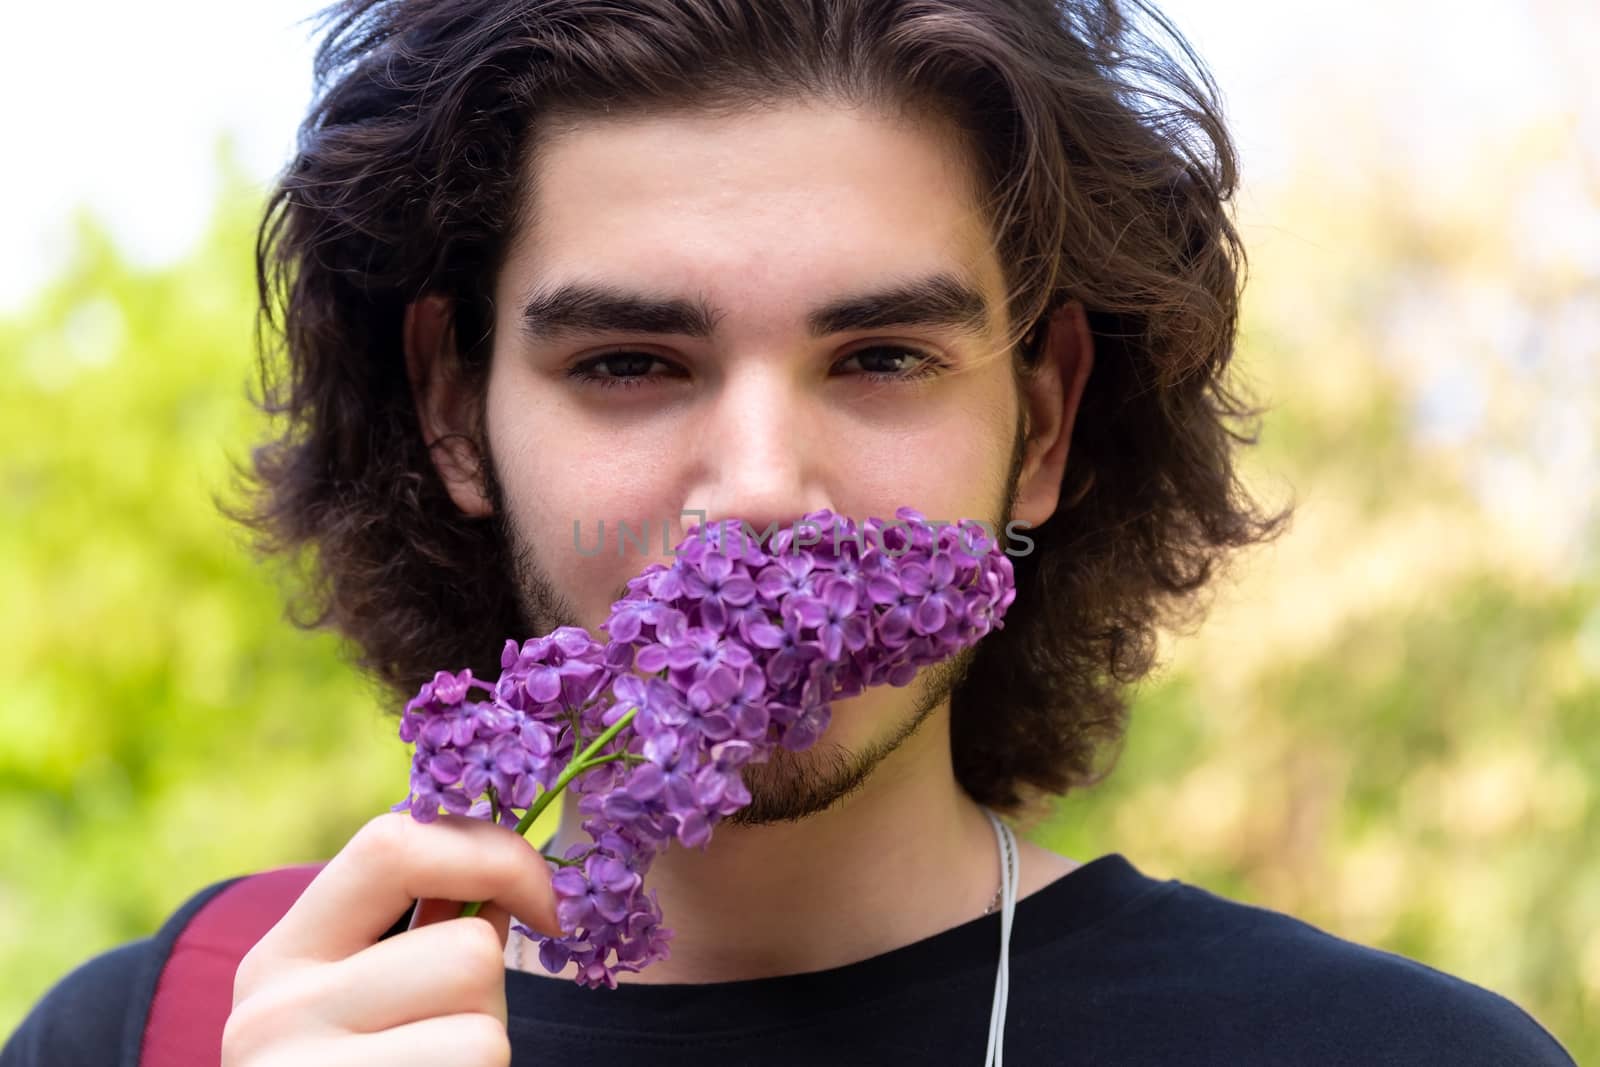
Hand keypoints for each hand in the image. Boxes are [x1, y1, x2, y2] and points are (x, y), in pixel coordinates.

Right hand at [222, 812, 561, 1065]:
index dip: (495, 856)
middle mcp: (272, 1018)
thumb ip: (419, 935)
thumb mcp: (354, 1003)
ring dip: (484, 1063)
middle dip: (488, 1003)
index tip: (546, 905)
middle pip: (468, 956)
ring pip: (486, 1037)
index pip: (393, 844)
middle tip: (439, 1047)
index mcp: (278, 959)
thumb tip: (513, 873)